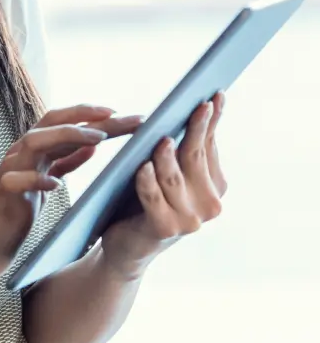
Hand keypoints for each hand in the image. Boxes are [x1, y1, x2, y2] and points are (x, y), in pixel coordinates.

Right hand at [0, 105, 142, 281]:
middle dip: (86, 115)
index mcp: (33, 151)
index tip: (123, 114)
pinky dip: (37, 179)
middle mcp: (20, 153)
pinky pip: (17, 180)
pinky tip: (56, 184)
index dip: (90, 114)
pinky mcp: (3, 195)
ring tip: (97, 139)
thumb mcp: (44, 182)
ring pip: (35, 141)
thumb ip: (64, 161)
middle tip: (119, 115)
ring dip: (66, 136)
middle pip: (51, 121)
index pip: (62, 121)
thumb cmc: (13, 214)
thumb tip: (92, 144)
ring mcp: (9, 171)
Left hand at [101, 92, 225, 279]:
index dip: (212, 120)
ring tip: (163, 138)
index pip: (210, 146)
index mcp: (214, 188)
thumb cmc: (145, 202)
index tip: (215, 94)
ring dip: (166, 157)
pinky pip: (152, 197)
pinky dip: (147, 180)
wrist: (127, 248)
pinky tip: (142, 166)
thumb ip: (182, 150)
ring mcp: (189, 219)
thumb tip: (194, 109)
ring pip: (174, 176)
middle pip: (195, 158)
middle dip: (196, 129)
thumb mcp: (170, 175)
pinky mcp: (163, 229)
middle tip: (198, 105)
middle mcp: (209, 205)